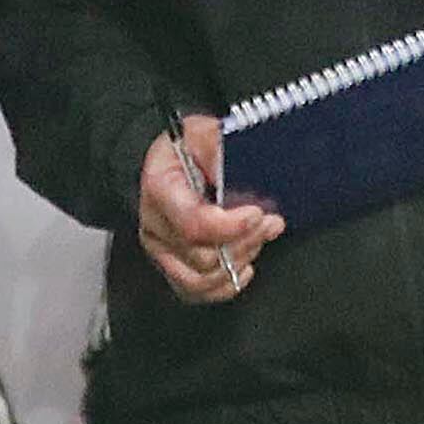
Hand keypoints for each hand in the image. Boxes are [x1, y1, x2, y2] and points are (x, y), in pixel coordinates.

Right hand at [139, 115, 274, 303]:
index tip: (256, 213)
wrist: (169, 162)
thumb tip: (247, 163)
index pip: (192, 223)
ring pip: (204, 277)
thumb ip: (222, 147)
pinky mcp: (172, 266)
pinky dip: (226, 284)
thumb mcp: (204, 132)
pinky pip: (197, 291)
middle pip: (203, 255)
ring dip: (240, 259)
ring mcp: (162, 250)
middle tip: (268, 221)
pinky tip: (244, 265)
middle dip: (245, 241)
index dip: (230, 226)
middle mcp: (155, 224)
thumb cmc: (186, 149)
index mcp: (159, 188)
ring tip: (258, 236)